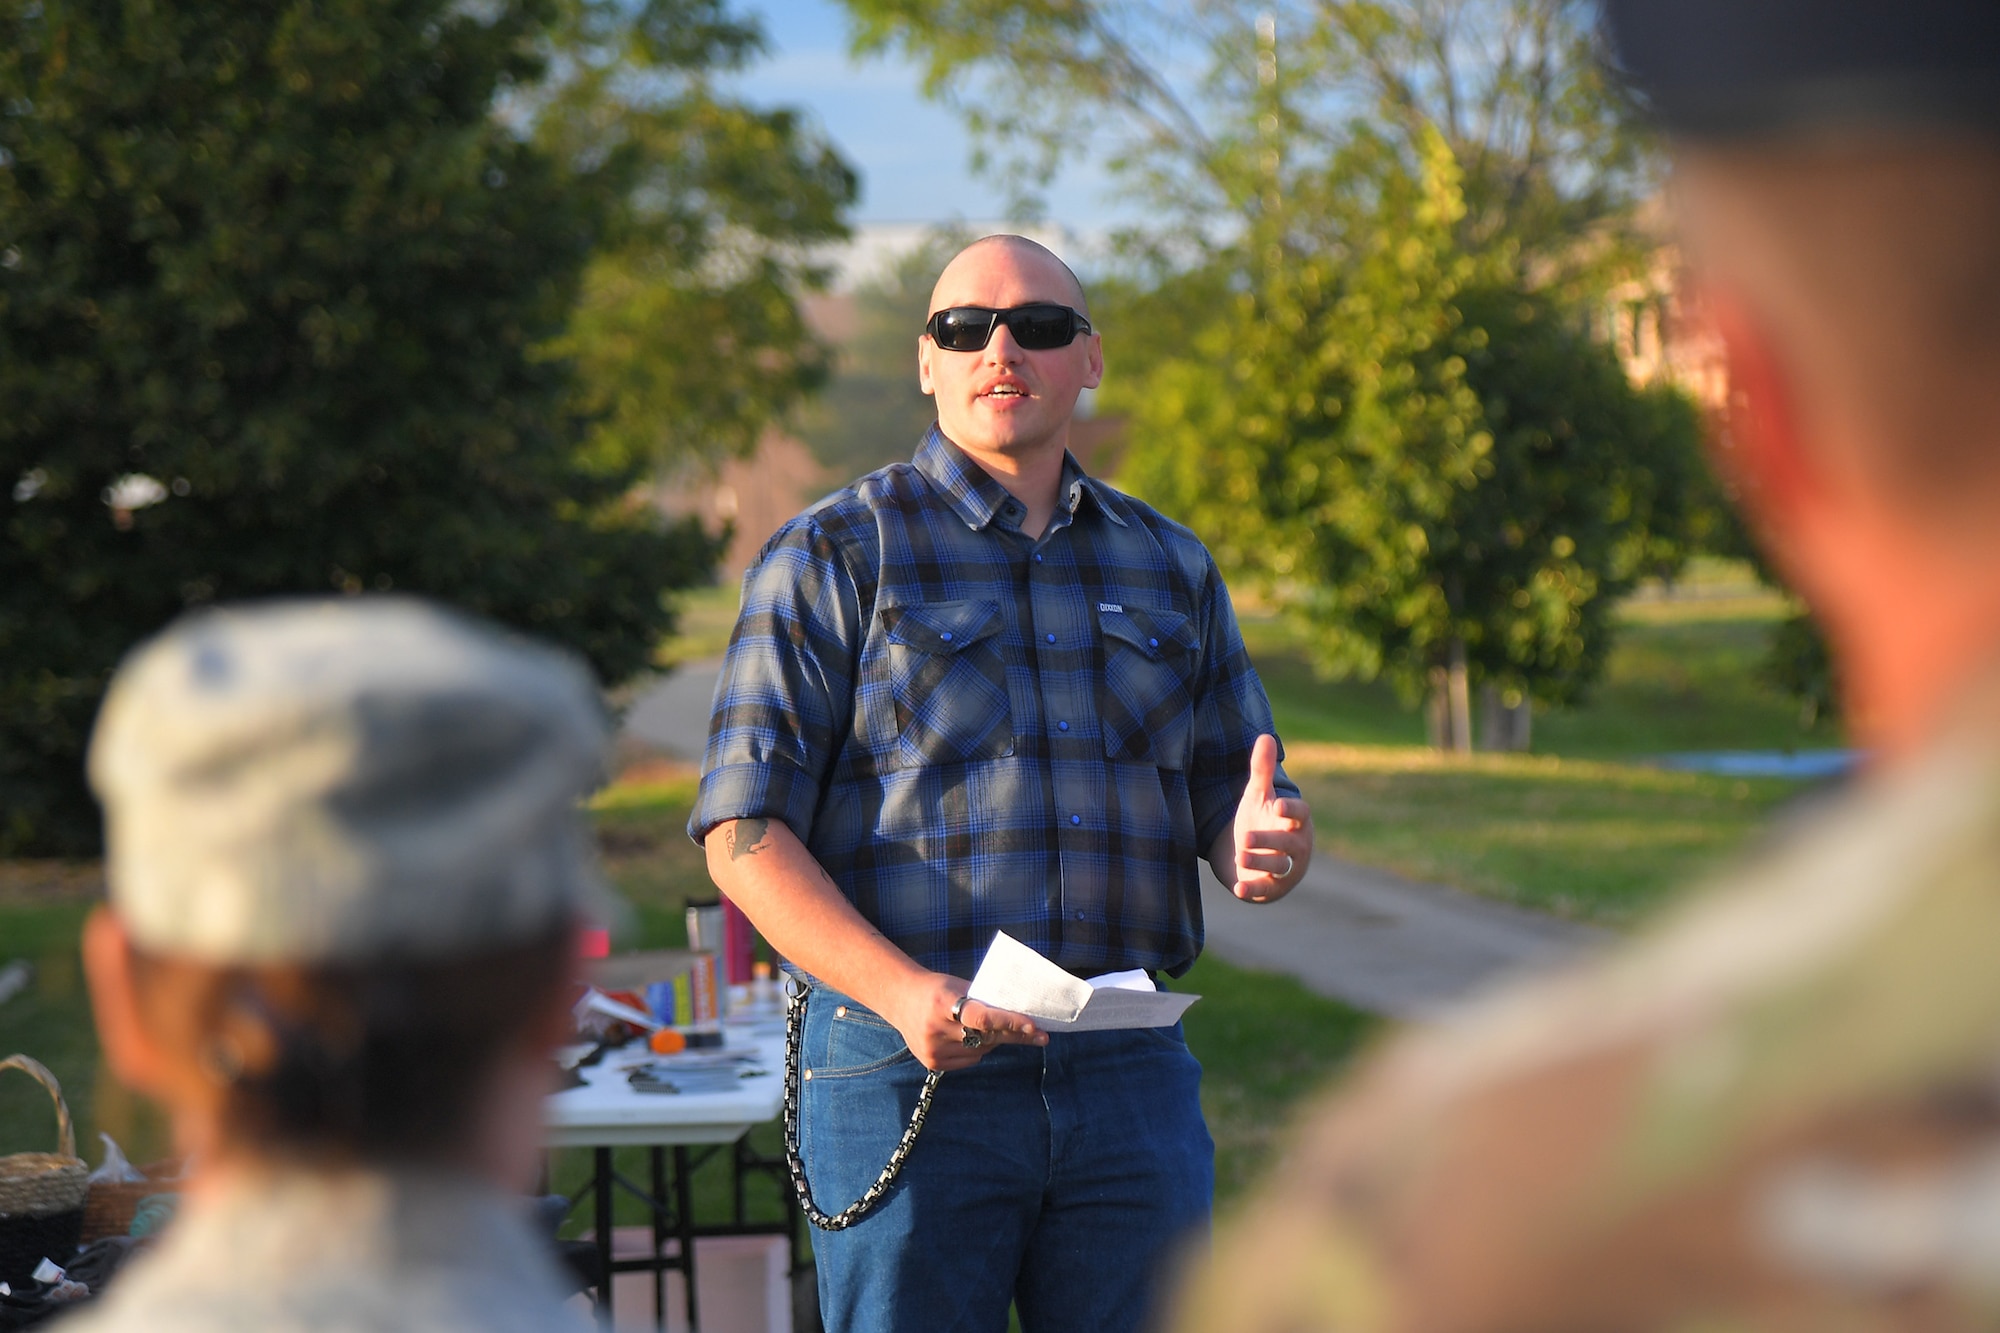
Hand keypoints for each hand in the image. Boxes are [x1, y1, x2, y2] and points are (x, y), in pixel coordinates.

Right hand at [887, 972, 1045, 1071]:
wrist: (900, 1000)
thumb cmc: (936, 988)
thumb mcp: (958, 986)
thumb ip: (985, 1000)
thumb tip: (1021, 1014)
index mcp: (943, 1002)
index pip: (982, 1017)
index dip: (1010, 1022)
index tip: (1034, 1026)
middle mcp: (936, 1029)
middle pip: (986, 1036)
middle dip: (1014, 1034)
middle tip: (1040, 1034)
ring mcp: (933, 1049)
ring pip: (981, 1050)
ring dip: (991, 1040)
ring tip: (982, 1027)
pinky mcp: (933, 1063)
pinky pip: (970, 1060)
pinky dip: (976, 1049)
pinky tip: (966, 1037)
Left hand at [1229, 734, 1311, 902]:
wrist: (1256, 855)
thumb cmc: (1262, 820)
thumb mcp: (1258, 796)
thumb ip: (1261, 770)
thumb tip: (1265, 736)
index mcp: (1296, 820)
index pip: (1300, 814)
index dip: (1292, 809)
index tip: (1279, 805)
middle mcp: (1296, 846)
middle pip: (1288, 843)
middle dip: (1269, 840)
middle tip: (1245, 837)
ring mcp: (1286, 869)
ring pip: (1278, 867)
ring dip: (1260, 862)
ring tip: (1240, 856)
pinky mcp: (1272, 888)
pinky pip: (1265, 890)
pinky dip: (1253, 890)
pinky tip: (1238, 889)